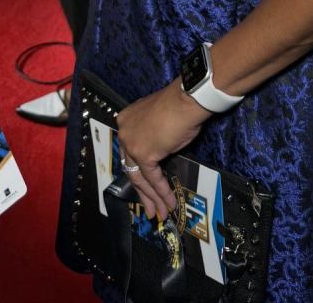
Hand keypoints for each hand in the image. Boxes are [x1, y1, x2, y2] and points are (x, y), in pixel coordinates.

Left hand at [116, 81, 209, 220]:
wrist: (187, 99)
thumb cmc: (178, 105)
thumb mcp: (159, 120)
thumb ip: (152, 135)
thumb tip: (159, 151)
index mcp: (126, 120)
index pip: (130, 152)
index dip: (138, 171)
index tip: (145, 185)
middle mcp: (124, 131)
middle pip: (131, 167)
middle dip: (143, 192)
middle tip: (151, 209)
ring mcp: (132, 143)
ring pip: (140, 177)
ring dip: (152, 197)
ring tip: (160, 213)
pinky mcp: (144, 154)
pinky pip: (153, 178)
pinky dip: (162, 192)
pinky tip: (169, 203)